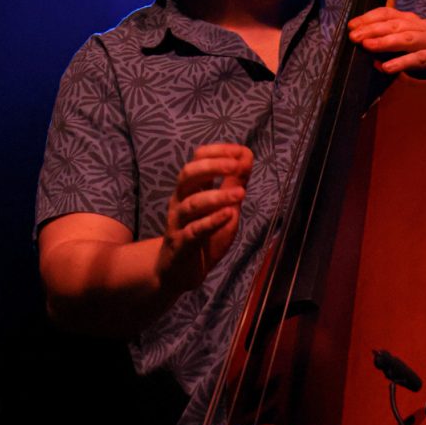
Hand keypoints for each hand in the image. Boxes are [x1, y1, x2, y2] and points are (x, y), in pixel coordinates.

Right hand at [157, 143, 252, 292]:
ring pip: (192, 203)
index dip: (218, 152)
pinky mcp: (181, 244)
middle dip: (212, 166)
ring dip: (217, 196)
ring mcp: (179, 222)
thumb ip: (234, 184)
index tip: (240, 152)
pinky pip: (194, 230)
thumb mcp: (225, 207)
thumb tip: (246, 156)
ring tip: (240, 193)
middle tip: (235, 165)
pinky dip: (211, 221)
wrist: (180, 273)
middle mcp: (181, 201)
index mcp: (191, 188)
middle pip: (188, 175)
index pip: (198, 159)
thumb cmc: (204, 236)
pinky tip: (228, 214)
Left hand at [348, 6, 425, 78]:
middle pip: (395, 24)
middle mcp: (425, 27)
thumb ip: (391, 51)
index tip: (352, 26)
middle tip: (354, 37)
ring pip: (407, 38)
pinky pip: (419, 58)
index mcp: (415, 23)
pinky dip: (402, 62)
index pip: (389, 14)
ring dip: (385, 41)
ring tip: (367, 46)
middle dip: (372, 29)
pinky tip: (386, 67)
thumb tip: (369, 54)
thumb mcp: (408, 53)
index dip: (369, 18)